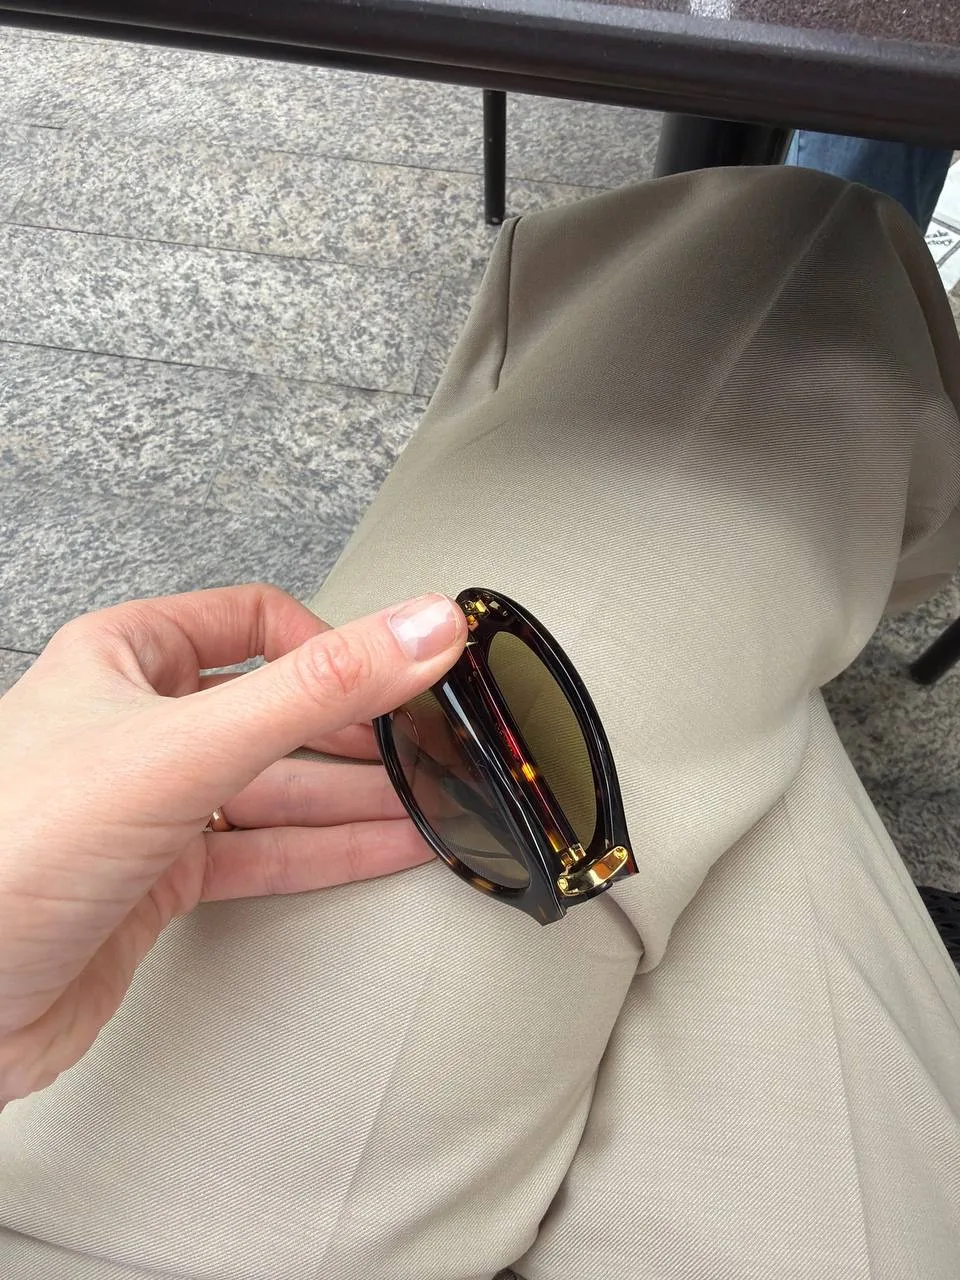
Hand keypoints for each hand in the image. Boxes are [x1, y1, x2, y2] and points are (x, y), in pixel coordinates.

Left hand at [0, 584, 465, 1104]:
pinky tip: (382, 850)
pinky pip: (261, 853)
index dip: (328, 643)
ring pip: (275, 790)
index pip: (252, 622)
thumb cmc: (8, 855)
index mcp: (123, 660)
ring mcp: (149, 808)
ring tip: (433, 802)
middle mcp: (136, 727)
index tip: (396, 671)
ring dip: (356, 800)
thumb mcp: (182, 748)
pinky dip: (327, 853)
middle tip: (428, 746)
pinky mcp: (157, 882)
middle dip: (357, 734)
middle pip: (274, 711)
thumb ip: (312, 690)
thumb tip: (418, 630)